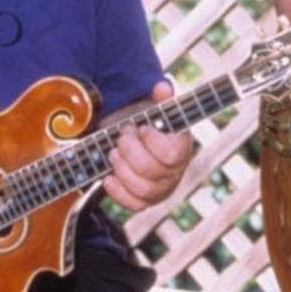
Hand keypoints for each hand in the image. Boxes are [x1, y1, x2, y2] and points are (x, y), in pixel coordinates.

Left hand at [104, 80, 193, 210]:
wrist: (144, 144)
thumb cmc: (152, 125)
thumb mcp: (156, 109)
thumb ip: (162, 98)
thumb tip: (162, 86)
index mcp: (182, 149)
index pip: (171, 154)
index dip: (152, 142)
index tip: (141, 128)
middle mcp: (174, 172)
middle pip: (151, 171)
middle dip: (130, 151)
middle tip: (122, 136)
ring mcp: (160, 189)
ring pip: (142, 189)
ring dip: (122, 169)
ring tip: (113, 152)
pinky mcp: (145, 201)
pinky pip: (134, 205)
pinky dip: (118, 192)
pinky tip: (108, 177)